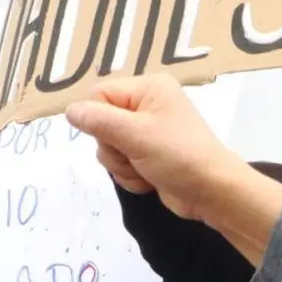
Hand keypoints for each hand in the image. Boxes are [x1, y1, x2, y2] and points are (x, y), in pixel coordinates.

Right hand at [65, 77, 281, 266]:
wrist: (212, 193)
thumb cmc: (178, 156)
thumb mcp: (135, 134)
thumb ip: (98, 120)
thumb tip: (69, 110)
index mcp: (148, 88)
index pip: (100, 95)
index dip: (98, 119)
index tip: (114, 137)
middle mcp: (148, 105)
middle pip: (101, 123)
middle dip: (113, 148)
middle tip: (135, 156)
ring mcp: (148, 132)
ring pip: (109, 147)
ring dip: (122, 165)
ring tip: (145, 170)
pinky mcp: (149, 156)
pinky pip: (122, 163)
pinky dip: (131, 176)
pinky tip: (149, 180)